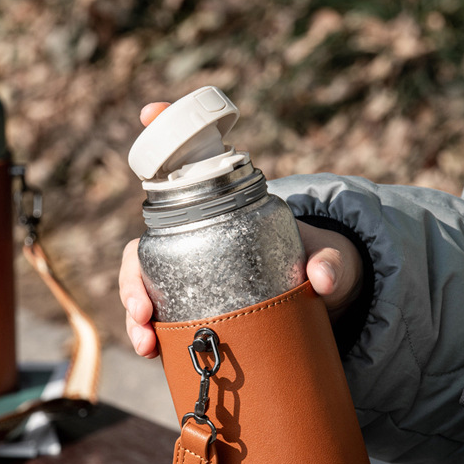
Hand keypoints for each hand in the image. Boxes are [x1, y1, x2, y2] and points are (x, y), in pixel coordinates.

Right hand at [119, 102, 364, 354]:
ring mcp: (191, 276)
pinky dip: (151, 336)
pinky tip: (152, 352)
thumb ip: (330, 263)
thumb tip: (322, 280)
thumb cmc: (318, 262)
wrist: (323, 298)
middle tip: (142, 310)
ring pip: (146, 286)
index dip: (164, 134)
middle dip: (133, 277)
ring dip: (135, 314)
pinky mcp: (195, 309)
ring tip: (146, 343)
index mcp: (223, 212)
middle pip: (146, 247)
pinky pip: (162, 320)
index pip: (188, 168)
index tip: (150, 111)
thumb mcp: (329, 258)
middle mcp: (196, 240)